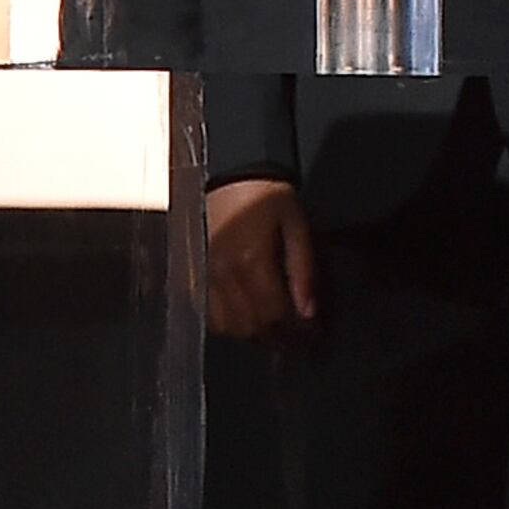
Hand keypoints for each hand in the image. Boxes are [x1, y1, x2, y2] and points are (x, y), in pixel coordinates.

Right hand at [206, 177, 320, 342]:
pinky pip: (210, 314)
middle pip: (250, 326)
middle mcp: (224, 272)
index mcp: (251, 260)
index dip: (294, 331)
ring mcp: (206, 274)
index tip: (311, 334)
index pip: (273, 315)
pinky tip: (246, 314)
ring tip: (273, 327)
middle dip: (276, 337)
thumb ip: (303, 269)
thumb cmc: (269, 195)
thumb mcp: (296, 223)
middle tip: (296, 335)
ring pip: (228, 326)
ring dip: (253, 333)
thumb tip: (308, 312)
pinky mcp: (197, 272)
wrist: (234, 171)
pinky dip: (229, 323)